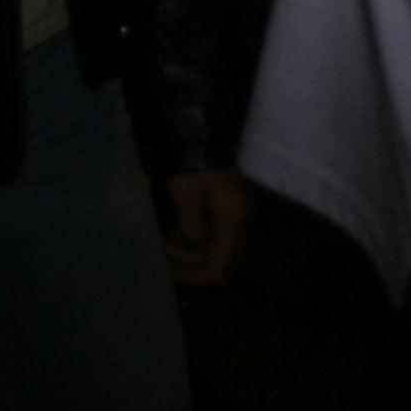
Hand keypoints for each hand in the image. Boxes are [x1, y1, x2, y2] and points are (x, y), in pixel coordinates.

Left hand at [163, 168, 251, 287]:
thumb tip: (196, 244)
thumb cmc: (195, 163)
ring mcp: (242, 217)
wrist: (209, 133)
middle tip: (167, 246)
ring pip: (221, 254)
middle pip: (223, 267)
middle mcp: (243, 224)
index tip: (167, 265)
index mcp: (233, 222)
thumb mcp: (185, 196)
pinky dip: (200, 240)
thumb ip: (191, 229)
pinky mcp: (235, 210)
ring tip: (170, 233)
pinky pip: (220, 238)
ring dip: (194, 251)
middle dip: (192, 264)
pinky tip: (181, 226)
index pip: (218, 271)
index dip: (192, 277)